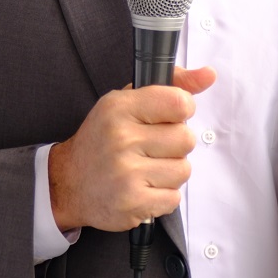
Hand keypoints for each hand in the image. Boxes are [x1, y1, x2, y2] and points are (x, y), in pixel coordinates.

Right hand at [48, 65, 215, 232]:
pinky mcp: (132, 203)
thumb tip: (208, 74)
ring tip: (146, 169)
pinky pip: (174, 197)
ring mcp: (127, 173)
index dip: (183, 110)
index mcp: (120, 107)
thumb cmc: (104, 138)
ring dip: (170, 171)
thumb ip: (171, 84)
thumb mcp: (127, 101)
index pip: (179, 103)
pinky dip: (163, 195)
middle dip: (175, 145)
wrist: (69, 182)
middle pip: (186, 139)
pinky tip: (143, 187)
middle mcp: (122, 138)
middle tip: (152, 147)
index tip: (170, 117)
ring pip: (183, 170)